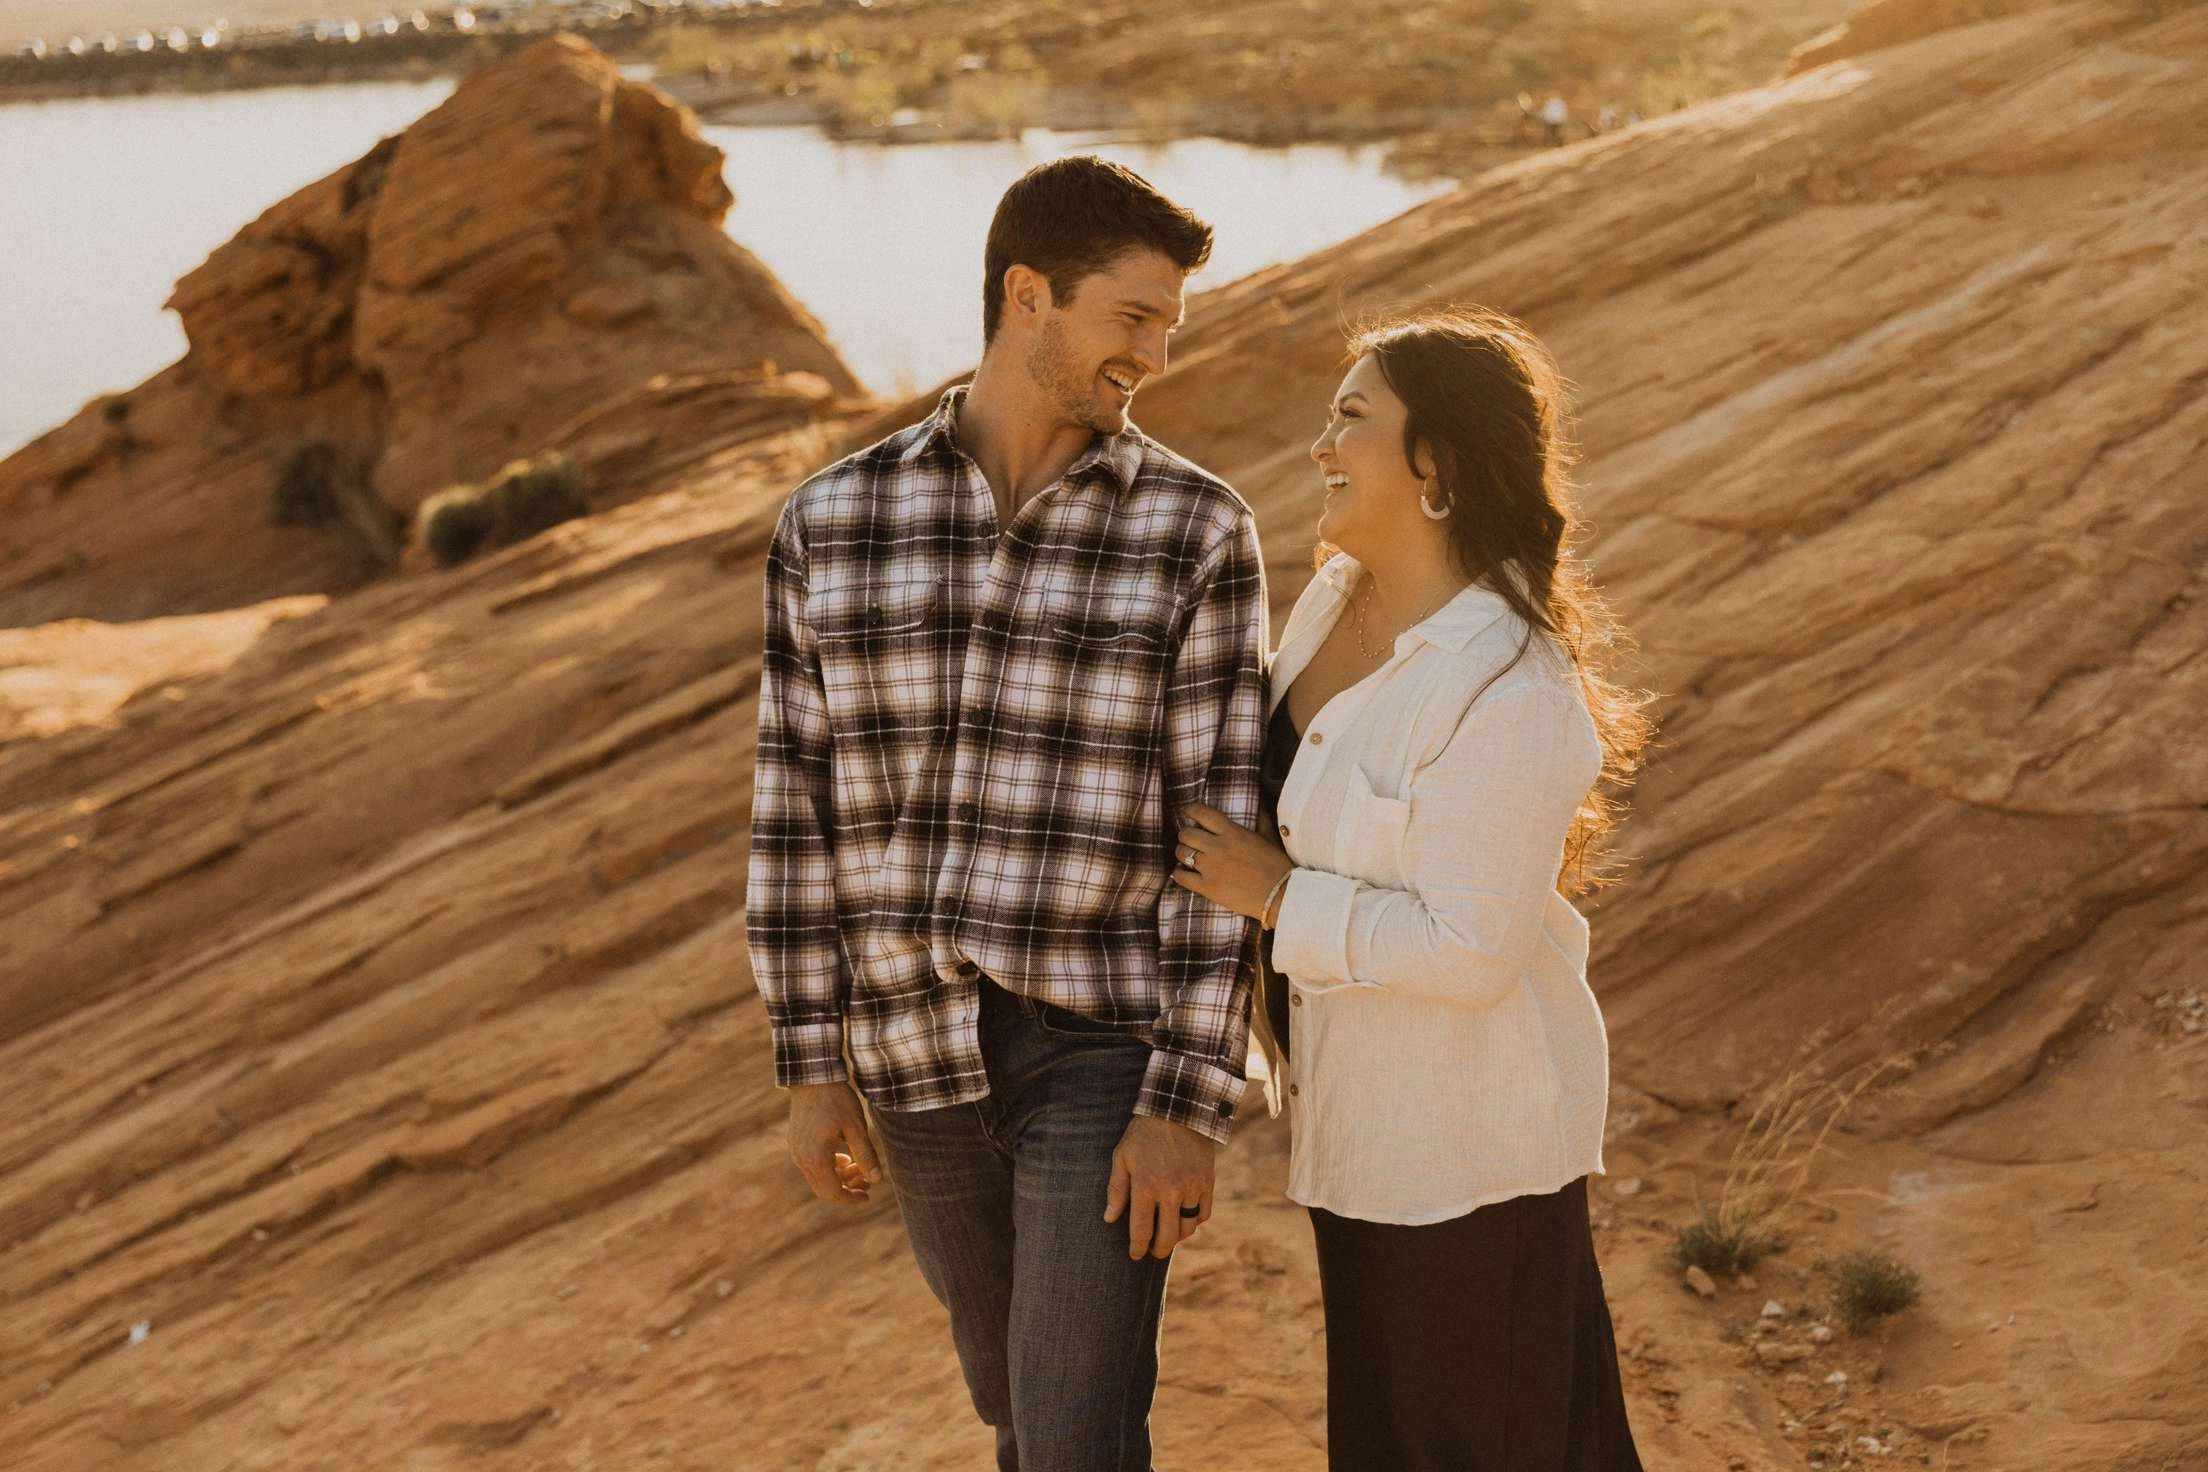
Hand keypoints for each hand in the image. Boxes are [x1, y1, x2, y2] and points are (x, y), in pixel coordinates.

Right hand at [787, 1081, 882, 1206]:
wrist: (812, 1076)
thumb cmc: (836, 1099)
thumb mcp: (856, 1126)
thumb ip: (866, 1155)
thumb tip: (877, 1180)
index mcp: (816, 1157)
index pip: (833, 1193)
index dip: (851, 1198)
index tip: (868, 1195)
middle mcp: (801, 1158)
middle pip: (824, 1189)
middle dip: (847, 1189)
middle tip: (868, 1181)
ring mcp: (796, 1150)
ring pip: (818, 1177)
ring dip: (839, 1178)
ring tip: (859, 1166)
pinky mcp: (795, 1142)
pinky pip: (811, 1165)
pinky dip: (829, 1167)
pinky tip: (844, 1156)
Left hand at [1103, 1114, 1216, 1259]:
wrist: (1178, 1110)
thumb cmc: (1144, 1134)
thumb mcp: (1122, 1157)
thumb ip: (1116, 1189)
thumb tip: (1109, 1218)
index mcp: (1146, 1187)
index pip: (1141, 1230)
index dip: (1137, 1247)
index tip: (1134, 1255)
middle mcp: (1171, 1192)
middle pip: (1167, 1237)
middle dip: (1157, 1250)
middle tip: (1152, 1252)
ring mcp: (1192, 1188)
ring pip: (1187, 1229)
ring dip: (1176, 1237)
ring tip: (1168, 1236)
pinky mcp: (1207, 1183)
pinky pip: (1203, 1214)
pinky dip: (1194, 1221)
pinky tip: (1185, 1219)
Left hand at [1170, 802, 1292, 922]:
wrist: (1281, 895)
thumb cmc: (1278, 866)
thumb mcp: (1270, 837)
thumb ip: (1262, 818)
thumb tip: (1261, 803)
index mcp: (1233, 832)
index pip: (1202, 813)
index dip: (1190, 810)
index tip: (1187, 812)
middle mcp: (1218, 847)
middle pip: (1186, 833)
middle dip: (1185, 835)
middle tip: (1190, 839)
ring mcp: (1211, 868)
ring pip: (1181, 853)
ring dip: (1182, 852)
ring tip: (1187, 856)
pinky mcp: (1208, 887)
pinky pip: (1181, 876)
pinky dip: (1179, 873)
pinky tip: (1183, 872)